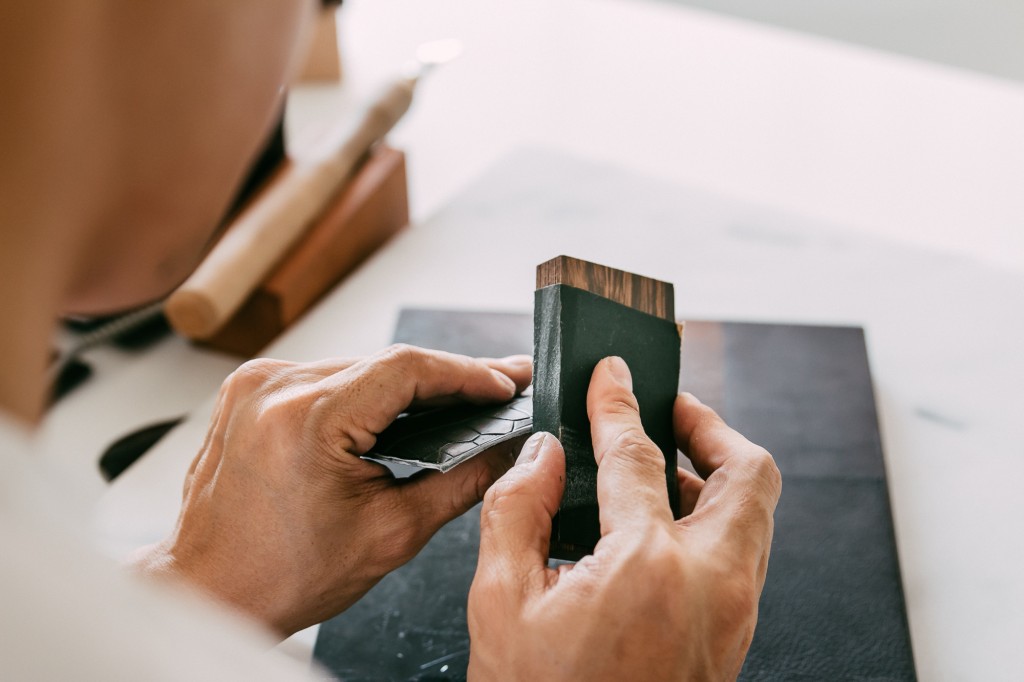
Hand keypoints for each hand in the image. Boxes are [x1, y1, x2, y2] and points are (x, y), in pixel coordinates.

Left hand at [133, 345, 531, 635]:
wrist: (212, 591)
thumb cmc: (282, 574)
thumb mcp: (390, 533)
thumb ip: (460, 483)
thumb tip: (505, 451)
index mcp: (306, 420)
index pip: (407, 368)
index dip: (467, 373)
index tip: (504, 383)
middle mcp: (274, 390)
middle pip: (384, 362)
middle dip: (445, 378)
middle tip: (495, 388)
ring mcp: (255, 385)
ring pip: (356, 365)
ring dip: (405, 383)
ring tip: (455, 400)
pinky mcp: (249, 391)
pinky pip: (323, 376)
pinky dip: (364, 390)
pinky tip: (396, 407)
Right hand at [468, 356, 781, 680]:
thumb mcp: (501, 605)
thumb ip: (516, 511)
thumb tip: (542, 456)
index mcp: (647, 568)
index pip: (639, 454)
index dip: (619, 403)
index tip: (612, 375)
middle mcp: (712, 586)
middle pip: (749, 473)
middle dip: (710, 427)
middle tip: (668, 410)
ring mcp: (734, 616)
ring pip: (755, 515)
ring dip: (715, 475)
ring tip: (661, 465)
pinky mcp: (734, 638)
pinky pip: (742, 554)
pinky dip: (713, 520)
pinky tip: (661, 524)